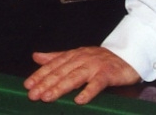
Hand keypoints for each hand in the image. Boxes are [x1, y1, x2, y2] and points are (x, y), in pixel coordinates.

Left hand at [24, 47, 139, 103]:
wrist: (127, 56)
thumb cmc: (100, 59)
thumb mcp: (76, 56)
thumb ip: (55, 57)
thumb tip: (36, 57)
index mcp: (72, 55)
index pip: (52, 66)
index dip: (39, 75)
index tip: (28, 85)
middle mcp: (81, 59)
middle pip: (60, 72)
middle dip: (45, 84)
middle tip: (33, 94)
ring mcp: (94, 66)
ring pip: (74, 77)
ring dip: (60, 88)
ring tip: (48, 97)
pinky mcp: (107, 74)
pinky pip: (96, 84)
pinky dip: (87, 92)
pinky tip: (79, 100)